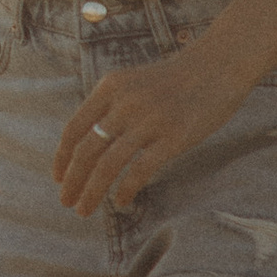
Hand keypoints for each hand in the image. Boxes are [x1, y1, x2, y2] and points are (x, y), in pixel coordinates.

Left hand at [54, 41, 240, 217]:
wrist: (218, 66)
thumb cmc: (174, 80)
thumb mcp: (133, 83)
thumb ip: (110, 107)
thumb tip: (87, 145)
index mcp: (110, 87)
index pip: (74, 128)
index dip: (62, 158)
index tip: (58, 178)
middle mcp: (125, 102)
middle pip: (87, 149)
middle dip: (72, 181)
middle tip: (67, 202)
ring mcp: (149, 120)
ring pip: (108, 164)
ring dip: (92, 191)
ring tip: (84, 210)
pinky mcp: (174, 136)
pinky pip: (140, 170)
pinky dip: (126, 189)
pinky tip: (121, 201)